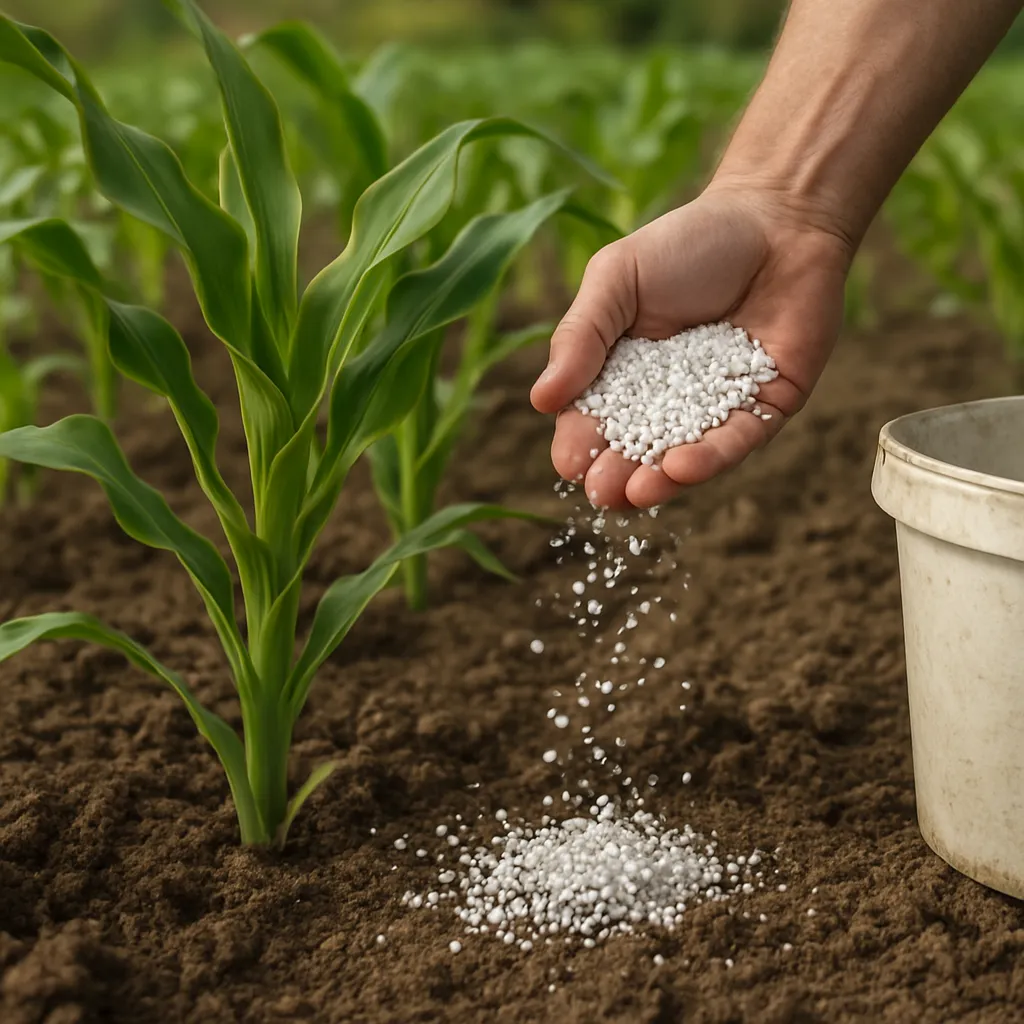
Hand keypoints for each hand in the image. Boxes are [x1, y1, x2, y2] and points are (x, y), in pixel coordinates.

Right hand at [530, 184, 852, 508]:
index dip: (581, 443)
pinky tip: (683, 466)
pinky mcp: (768, 405)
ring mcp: (719, 406)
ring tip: (639, 493)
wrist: (777, 215)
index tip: (569, 465)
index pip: (595, 417)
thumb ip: (581, 335)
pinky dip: (711, 455)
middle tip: (603, 493)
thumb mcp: (617, 279)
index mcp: (623, 370)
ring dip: (662, 478)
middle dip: (618, 473)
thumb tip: (541, 400)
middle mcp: (670, 399)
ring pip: (687, 453)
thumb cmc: (688, 242)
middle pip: (638, 447)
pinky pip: (738, 438)